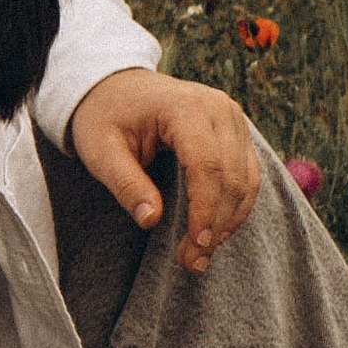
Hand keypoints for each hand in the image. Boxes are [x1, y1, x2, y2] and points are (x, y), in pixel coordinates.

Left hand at [69, 67, 260, 273]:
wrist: (114, 85)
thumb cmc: (103, 116)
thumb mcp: (100, 150)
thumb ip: (125, 184)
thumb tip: (151, 220)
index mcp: (184, 107)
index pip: (207, 165)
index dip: (205, 209)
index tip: (194, 245)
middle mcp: (218, 108)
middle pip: (231, 175)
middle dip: (216, 224)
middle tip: (192, 263)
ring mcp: (232, 118)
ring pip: (246, 178)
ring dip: (229, 220)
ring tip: (201, 255)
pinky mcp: (235, 131)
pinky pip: (247, 174)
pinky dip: (235, 206)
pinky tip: (215, 232)